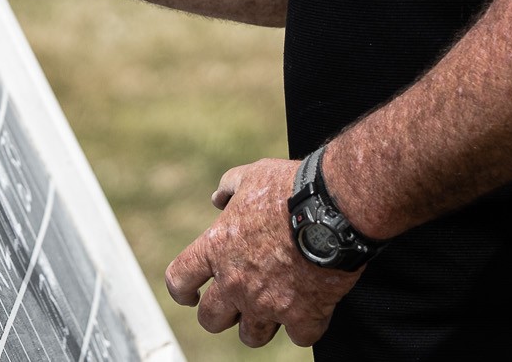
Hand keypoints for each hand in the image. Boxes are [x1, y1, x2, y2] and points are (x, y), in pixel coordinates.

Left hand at [165, 159, 360, 347]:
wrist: (332, 207)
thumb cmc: (291, 188)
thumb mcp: (252, 174)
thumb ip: (229, 186)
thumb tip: (218, 198)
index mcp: (217, 247)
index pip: (179, 280)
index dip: (181, 291)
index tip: (191, 296)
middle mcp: (235, 281)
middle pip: (211, 320)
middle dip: (222, 315)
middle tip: (236, 306)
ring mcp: (267, 303)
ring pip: (252, 336)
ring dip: (260, 326)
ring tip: (272, 311)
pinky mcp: (302, 315)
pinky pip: (299, 336)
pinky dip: (304, 326)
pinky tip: (310, 310)